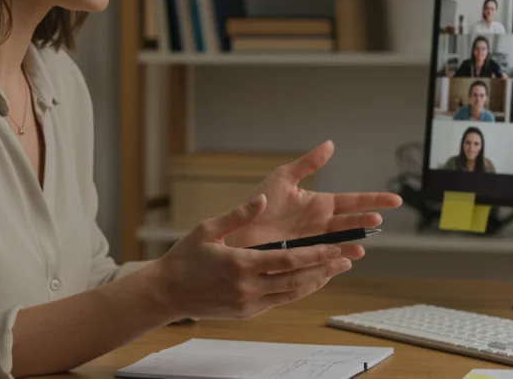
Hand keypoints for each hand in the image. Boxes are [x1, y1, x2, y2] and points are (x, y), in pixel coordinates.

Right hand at [147, 194, 352, 320]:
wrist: (166, 292)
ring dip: (316, 282)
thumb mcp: (208, 229)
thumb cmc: (184, 257)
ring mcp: (248, 303)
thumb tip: (263, 199)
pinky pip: (280, 301)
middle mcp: (248, 287)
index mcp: (241, 263)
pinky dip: (299, 291)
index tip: (335, 247)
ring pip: (292, 293)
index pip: (288, 260)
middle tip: (346, 258)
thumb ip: (238, 215)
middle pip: (297, 279)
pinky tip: (310, 281)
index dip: (316, 254)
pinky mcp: (247, 313)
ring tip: (335, 270)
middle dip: (325, 268)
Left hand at [224, 141, 403, 256]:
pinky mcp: (303, 256)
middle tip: (377, 221)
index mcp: (320, 204)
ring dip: (352, 244)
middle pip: (351, 222)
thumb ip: (308, 164)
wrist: (239, 228)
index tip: (395, 201)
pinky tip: (344, 259)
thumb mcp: (283, 177)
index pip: (353, 201)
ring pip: (340, 242)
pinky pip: (324, 258)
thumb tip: (330, 144)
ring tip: (361, 247)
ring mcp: (314, 241)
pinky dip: (335, 259)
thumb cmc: (259, 202)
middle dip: (365, 221)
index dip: (374, 200)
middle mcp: (321, 224)